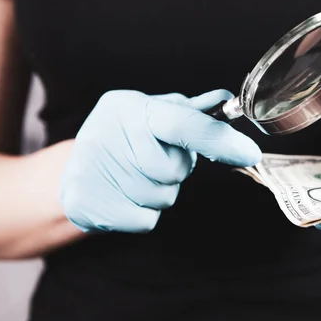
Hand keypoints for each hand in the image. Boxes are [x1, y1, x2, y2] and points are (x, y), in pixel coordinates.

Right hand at [59, 89, 260, 232]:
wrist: (71, 173)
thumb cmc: (123, 140)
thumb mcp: (152, 115)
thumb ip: (189, 112)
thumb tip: (224, 101)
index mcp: (127, 107)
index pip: (182, 124)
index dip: (219, 140)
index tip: (249, 152)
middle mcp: (106, 134)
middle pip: (174, 169)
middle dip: (175, 170)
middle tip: (152, 160)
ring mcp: (91, 170)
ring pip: (163, 197)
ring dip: (159, 192)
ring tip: (134, 178)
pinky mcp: (86, 205)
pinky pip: (146, 220)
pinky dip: (143, 213)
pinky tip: (123, 196)